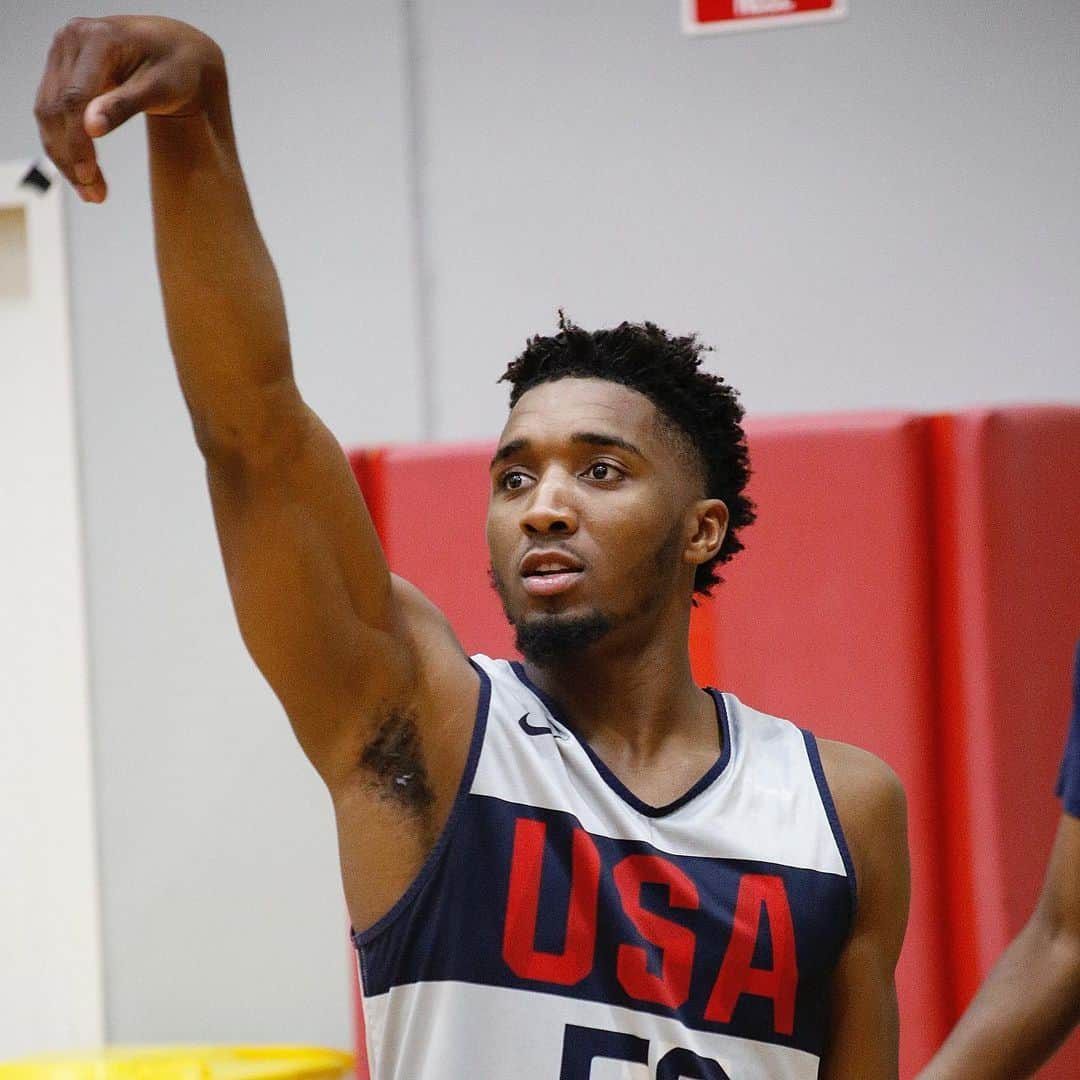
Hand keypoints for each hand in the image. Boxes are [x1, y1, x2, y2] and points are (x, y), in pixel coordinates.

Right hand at [34, 15, 223, 202]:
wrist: (178, 51)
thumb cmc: (178, 68)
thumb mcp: (160, 88)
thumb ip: (124, 105)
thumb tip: (91, 128)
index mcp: (97, 38)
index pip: (74, 98)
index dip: (77, 141)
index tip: (89, 177)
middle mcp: (72, 39)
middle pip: (55, 107)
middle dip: (70, 156)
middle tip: (94, 195)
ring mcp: (63, 52)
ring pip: (48, 112)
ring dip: (63, 155)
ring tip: (90, 192)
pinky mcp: (62, 68)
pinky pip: (53, 110)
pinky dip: (65, 142)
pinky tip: (82, 172)